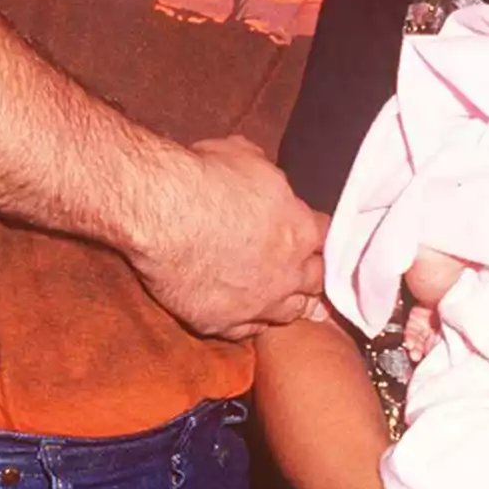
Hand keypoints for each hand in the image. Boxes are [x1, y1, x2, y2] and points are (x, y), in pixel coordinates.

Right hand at [128, 136, 325, 341]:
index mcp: (300, 230)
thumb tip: (262, 172)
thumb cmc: (204, 178)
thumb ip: (265, 174)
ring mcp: (257, 303)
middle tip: (308, 274)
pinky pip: (245, 331)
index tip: (309, 232)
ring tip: (289, 304)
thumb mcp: (246, 156)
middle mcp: (288, 273)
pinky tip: (247, 318)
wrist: (162, 212)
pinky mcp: (222, 323)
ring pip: (289, 313)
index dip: (316, 233)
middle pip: (316, 281)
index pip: (326, 235)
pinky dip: (248, 323)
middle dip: (312, 274)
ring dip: (289, 305)